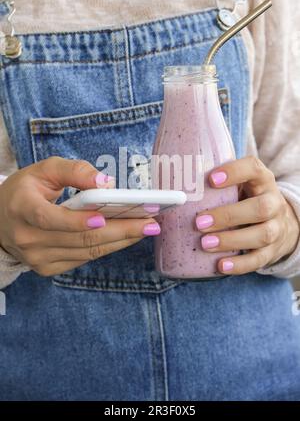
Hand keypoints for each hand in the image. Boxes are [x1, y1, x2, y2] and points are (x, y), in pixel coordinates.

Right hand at [0, 156, 159, 276]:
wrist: (1, 220)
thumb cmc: (26, 191)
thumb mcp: (44, 170)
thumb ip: (74, 170)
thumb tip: (106, 183)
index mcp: (23, 209)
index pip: (50, 218)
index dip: (77, 221)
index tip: (104, 218)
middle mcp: (28, 238)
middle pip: (79, 239)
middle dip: (119, 231)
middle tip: (150, 223)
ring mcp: (37, 258)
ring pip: (87, 252)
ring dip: (120, 241)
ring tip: (147, 228)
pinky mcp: (47, 268)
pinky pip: (84, 259)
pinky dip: (108, 248)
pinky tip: (127, 237)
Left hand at [195, 156, 299, 274]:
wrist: (281, 223)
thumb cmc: (248, 198)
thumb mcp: (239, 185)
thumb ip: (215, 183)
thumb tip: (170, 183)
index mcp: (262, 180)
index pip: (254, 168)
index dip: (235, 172)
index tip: (211, 179)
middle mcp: (273, 202)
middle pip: (260, 208)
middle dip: (228, 215)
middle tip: (199, 222)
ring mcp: (276, 228)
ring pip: (262, 235)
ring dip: (231, 240)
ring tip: (205, 244)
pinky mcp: (272, 251)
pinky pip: (259, 260)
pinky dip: (240, 264)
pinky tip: (221, 265)